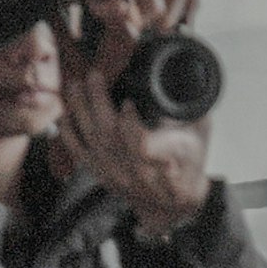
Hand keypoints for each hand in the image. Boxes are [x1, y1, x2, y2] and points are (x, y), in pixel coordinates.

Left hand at [53, 36, 211, 233]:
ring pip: (92, 140)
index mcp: (167, 158)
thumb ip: (190, 100)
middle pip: (109, 136)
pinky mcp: (102, 175)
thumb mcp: (201, 129)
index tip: (129, 102)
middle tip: (94, 76)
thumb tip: (179, 64)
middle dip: (97, 102)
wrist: (174, 203)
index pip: (142, 145)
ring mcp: (117, 173)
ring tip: (76, 85)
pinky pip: (79, 153)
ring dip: (81, 109)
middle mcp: (138, 169)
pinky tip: (65, 114)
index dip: (131, 124)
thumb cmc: (189, 161)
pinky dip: (69, 132)